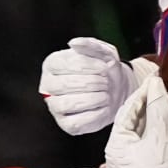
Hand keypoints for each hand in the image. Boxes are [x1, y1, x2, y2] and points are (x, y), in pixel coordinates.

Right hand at [40, 37, 154, 134]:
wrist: (118, 88)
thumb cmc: (105, 68)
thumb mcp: (104, 51)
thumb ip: (90, 45)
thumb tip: (73, 43)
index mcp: (53, 64)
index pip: (62, 65)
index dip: (86, 66)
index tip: (105, 67)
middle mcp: (49, 86)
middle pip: (62, 85)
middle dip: (90, 83)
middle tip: (106, 82)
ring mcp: (55, 107)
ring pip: (66, 105)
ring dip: (93, 98)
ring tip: (106, 93)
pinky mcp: (67, 125)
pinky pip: (76, 123)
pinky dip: (95, 114)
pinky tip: (104, 106)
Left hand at [105, 77, 167, 167]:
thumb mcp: (163, 132)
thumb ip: (158, 104)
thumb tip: (155, 81)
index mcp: (115, 148)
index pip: (127, 112)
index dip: (142, 94)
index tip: (155, 81)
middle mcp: (116, 158)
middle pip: (131, 123)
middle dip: (145, 105)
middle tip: (158, 88)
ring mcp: (127, 167)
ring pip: (137, 134)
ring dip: (149, 117)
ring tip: (161, 101)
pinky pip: (143, 144)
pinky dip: (152, 131)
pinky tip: (162, 122)